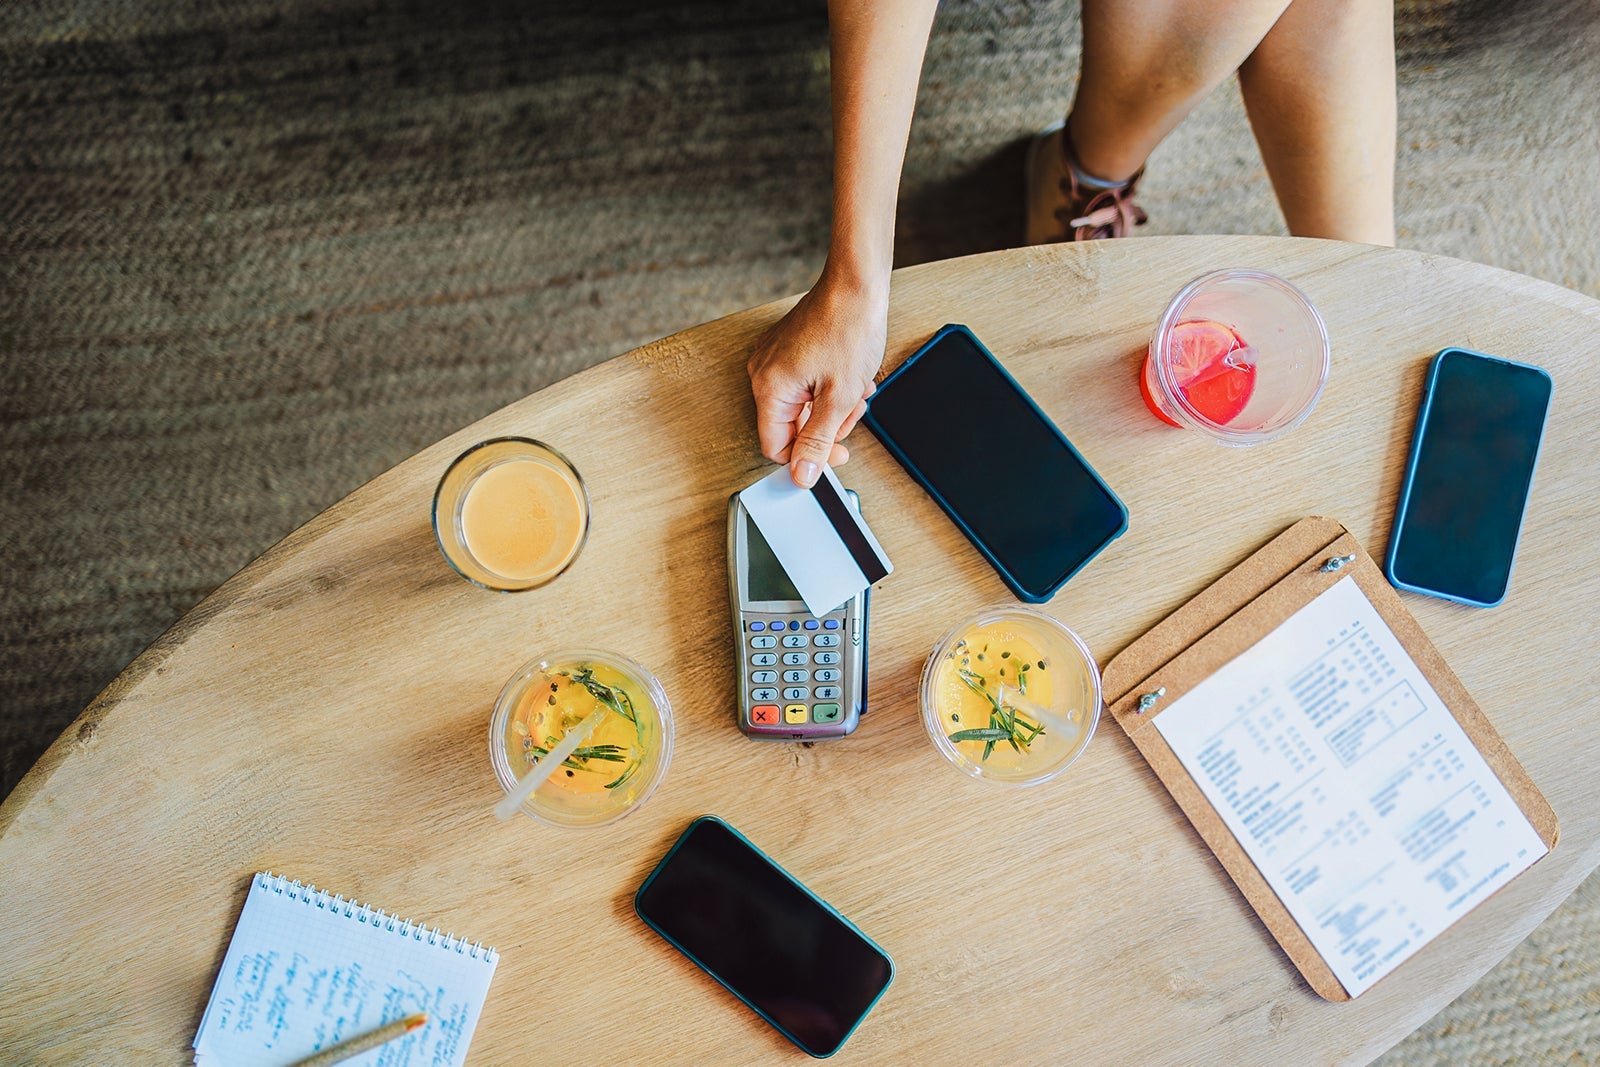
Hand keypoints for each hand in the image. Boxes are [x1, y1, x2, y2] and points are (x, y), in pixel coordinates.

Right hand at [747, 276, 885, 487]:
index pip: (777, 447)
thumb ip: (817, 441)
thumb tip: (802, 475)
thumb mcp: (839, 398)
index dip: (810, 457)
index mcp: (770, 388)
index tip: (838, 453)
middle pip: (792, 427)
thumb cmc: (849, 329)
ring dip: (833, 406)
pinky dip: (828, 388)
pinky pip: (804, 386)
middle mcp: (763, 374)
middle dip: (828, 424)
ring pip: (802, 407)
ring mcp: (773, 360)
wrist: (856, 285)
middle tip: (853, 409)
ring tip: (854, 387)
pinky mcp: (786, 351)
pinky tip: (847, 376)